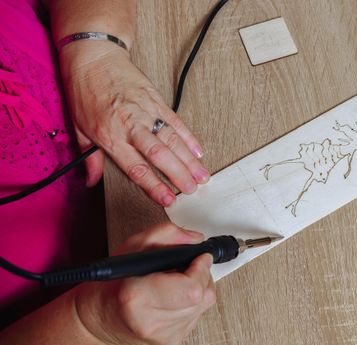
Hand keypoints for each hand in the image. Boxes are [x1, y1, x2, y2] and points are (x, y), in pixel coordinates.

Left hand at [59, 43, 209, 206]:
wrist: (93, 57)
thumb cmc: (84, 91)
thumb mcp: (79, 128)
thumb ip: (89, 158)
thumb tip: (90, 182)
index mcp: (111, 136)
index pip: (136, 167)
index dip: (154, 186)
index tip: (168, 199)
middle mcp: (131, 125)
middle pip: (159, 154)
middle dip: (178, 174)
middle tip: (192, 189)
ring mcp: (146, 111)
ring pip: (172, 140)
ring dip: (189, 160)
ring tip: (202, 175)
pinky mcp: (156, 100)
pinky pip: (176, 121)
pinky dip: (189, 137)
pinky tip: (198, 151)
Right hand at [74, 222, 215, 344]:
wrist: (100, 318)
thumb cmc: (113, 283)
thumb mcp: (133, 247)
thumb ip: (166, 234)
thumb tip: (194, 238)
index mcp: (138, 297)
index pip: (191, 288)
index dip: (201, 268)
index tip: (201, 256)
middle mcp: (151, 321)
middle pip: (202, 295)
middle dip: (202, 275)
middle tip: (189, 265)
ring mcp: (163, 335)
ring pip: (204, 305)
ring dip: (199, 287)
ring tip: (179, 279)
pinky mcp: (172, 341)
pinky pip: (198, 314)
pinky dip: (193, 301)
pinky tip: (177, 294)